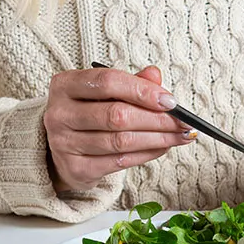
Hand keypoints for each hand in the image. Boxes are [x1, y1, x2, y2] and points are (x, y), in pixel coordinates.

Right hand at [44, 66, 195, 191]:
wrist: (62, 149)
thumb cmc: (88, 113)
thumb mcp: (104, 92)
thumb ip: (131, 82)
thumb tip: (156, 76)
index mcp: (66, 85)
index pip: (108, 82)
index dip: (143, 91)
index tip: (170, 101)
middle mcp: (60, 113)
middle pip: (117, 115)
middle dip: (158, 119)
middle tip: (184, 122)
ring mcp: (64, 143)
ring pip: (121, 141)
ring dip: (158, 139)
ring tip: (180, 136)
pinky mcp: (75, 168)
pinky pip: (120, 162)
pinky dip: (147, 154)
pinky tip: (163, 147)